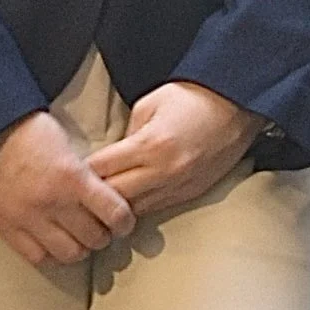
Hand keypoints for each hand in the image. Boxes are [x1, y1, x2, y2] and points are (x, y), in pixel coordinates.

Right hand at [0, 107, 134, 266]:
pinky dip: (51, 254)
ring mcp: (27, 219)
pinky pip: (37, 257)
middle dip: (103, 235)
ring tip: (77, 238)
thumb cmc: (29, 132)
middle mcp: (53, 202)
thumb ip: (86, 176)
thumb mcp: (67, 146)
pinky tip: (53, 243)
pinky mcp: (5, 228)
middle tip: (100, 229)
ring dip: (79, 248)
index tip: (123, 222)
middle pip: (94, 238)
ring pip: (69, 254)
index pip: (115, 214)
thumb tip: (107, 199)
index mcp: (73, 177)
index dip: (125, 222)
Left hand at [86, 81, 265, 222]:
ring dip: (116, 206)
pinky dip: (139, 206)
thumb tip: (114, 157)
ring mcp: (180, 186)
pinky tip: (129, 200)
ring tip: (101, 201)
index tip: (70, 171)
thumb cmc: (194, 97)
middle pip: (114, 198)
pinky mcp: (191, 194)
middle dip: (94, 196)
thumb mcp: (151, 103)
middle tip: (79, 192)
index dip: (81, 172)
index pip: (102, 170)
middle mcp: (164, 172)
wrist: (239, 106)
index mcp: (150, 145)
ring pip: (134, 211)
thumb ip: (128, 133)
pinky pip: (156, 209)